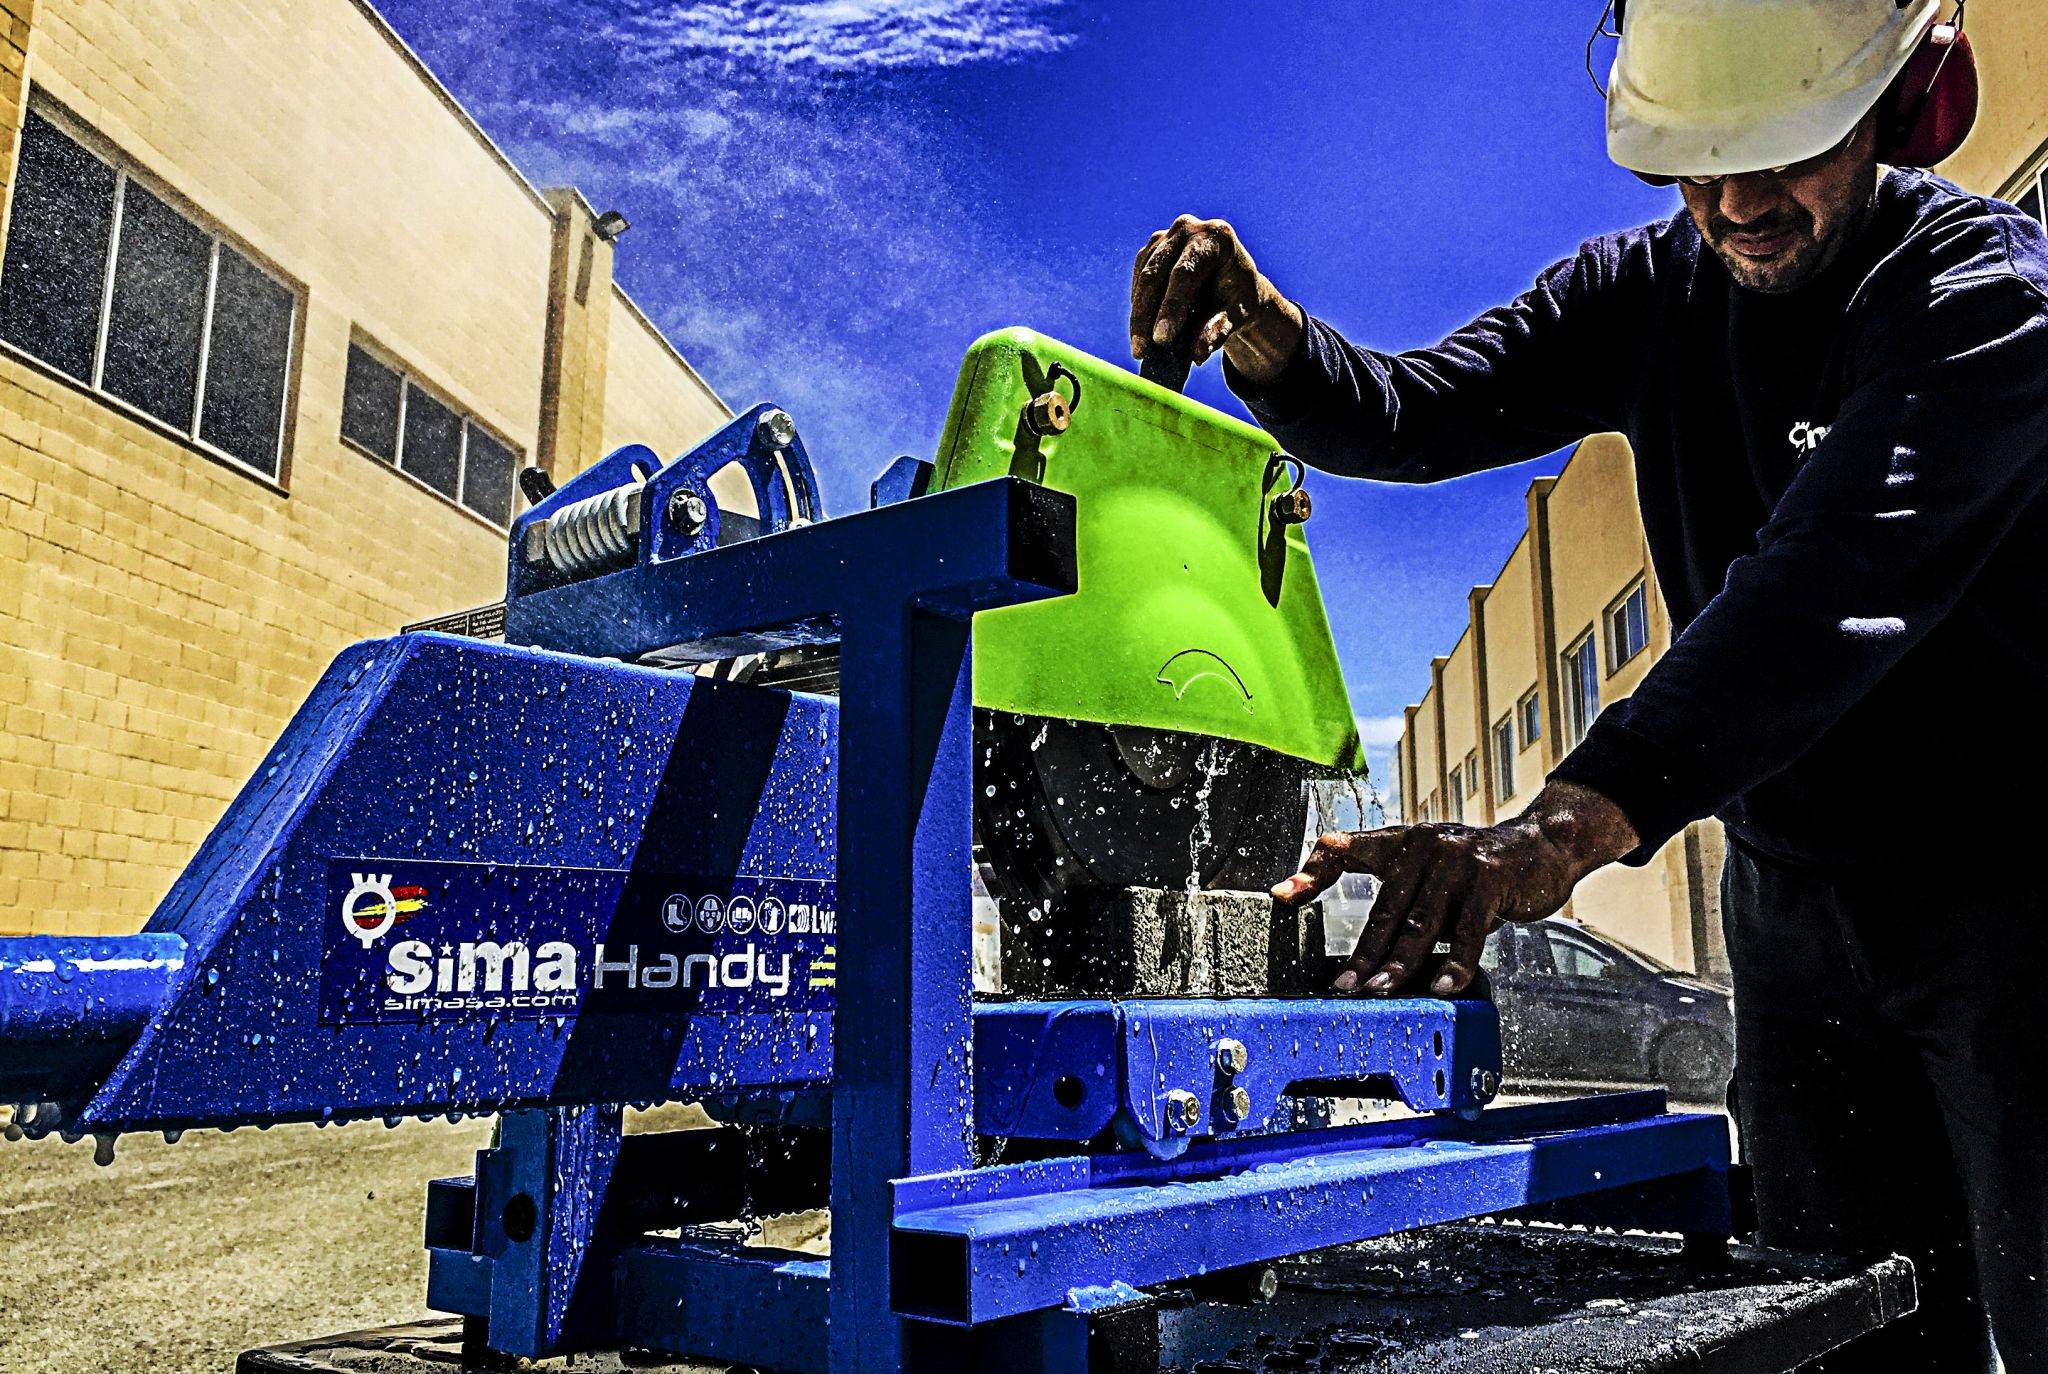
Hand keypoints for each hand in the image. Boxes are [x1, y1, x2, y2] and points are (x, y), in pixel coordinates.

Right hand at [1129, 216, 1304, 385]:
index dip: (1172, 306)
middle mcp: (1188, 228)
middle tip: (1141, 350)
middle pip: (1157, 273)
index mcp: (1217, 236)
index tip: (1162, 339)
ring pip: (1143, 278)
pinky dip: (1138, 307)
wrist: (1230, 283)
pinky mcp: (1150, 249)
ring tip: (1139, 349)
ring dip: (1138, 315)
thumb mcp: (1237, 314)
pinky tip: (1140, 331)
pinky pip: (1138, 280)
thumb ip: (1219, 330)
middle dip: (1147, 315)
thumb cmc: (1236, 298)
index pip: (1186, 272)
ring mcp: (1165, 236)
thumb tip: (1198, 354)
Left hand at [1271, 782, 1640, 997]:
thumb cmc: (1475, 870)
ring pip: (1422, 923)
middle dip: (1363, 953)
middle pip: (1385, 908)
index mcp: (1400, 841)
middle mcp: (1424, 844)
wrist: (1541, 847)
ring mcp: (1458, 858)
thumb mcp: (1428, 872)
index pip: (1344, 850)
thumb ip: (1393, 895)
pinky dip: (1455, 963)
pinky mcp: (1491, 876)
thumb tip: (1355, 941)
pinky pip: (1468, 929)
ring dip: (1401, 964)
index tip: (1280, 898)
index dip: (1311, 872)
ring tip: (1381, 992)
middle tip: (1344, 987)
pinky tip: (1444, 986)